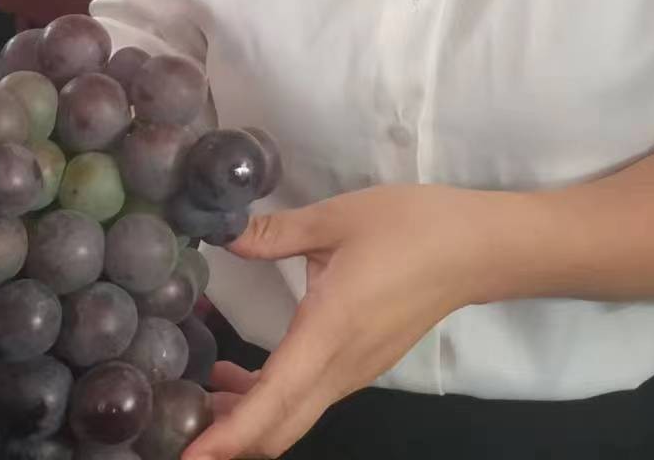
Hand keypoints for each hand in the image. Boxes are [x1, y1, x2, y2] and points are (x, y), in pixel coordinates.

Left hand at [183, 184, 497, 459]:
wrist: (476, 248)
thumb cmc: (411, 228)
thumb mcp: (337, 218)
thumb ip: (275, 233)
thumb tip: (223, 235)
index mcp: (329, 333)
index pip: (273, 403)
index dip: (227, 437)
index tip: (190, 455)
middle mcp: (340, 368)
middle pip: (278, 430)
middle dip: (227, 439)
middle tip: (177, 421)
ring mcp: (354, 372)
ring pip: (293, 418)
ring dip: (246, 420)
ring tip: (200, 396)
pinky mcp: (362, 365)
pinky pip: (308, 399)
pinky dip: (270, 402)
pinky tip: (244, 375)